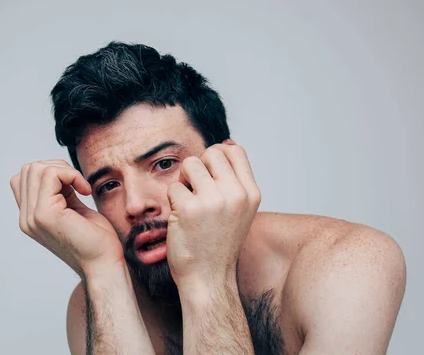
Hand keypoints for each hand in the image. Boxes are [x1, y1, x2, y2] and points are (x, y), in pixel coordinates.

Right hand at [10, 160, 124, 278]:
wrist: (104, 264)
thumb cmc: (96, 240)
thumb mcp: (73, 209)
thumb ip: (60, 192)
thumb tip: (58, 170)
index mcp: (31, 218)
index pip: (23, 179)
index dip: (49, 172)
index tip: (72, 185)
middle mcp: (27, 218)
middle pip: (29, 169)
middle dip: (58, 167)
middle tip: (78, 184)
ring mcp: (33, 217)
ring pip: (37, 168)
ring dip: (65, 170)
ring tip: (81, 187)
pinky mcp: (45, 214)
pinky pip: (51, 175)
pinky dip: (71, 174)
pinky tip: (85, 191)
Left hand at [165, 141, 260, 286]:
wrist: (209, 279)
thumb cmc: (218, 244)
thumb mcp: (239, 210)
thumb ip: (234, 180)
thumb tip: (226, 144)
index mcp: (251, 193)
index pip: (235, 150)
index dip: (217, 154)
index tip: (209, 173)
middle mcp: (236, 194)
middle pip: (211, 152)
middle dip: (198, 167)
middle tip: (196, 190)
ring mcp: (213, 200)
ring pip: (189, 164)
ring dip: (183, 181)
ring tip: (188, 202)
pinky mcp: (189, 208)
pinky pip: (173, 187)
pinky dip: (172, 201)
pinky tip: (181, 219)